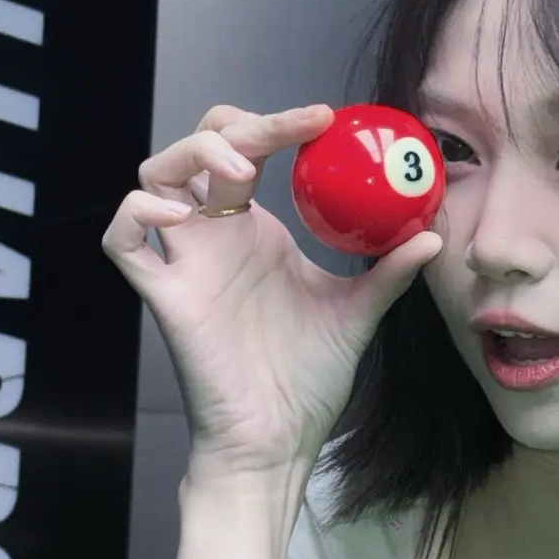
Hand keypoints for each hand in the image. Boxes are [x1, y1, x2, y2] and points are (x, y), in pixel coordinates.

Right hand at [102, 103, 441, 472]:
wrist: (279, 441)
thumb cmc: (309, 380)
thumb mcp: (359, 314)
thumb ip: (389, 272)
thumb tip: (434, 233)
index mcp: (255, 229)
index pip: (250, 147)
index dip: (278, 121)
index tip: (325, 118)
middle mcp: (215, 236)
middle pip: (198, 147)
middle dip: (235, 125)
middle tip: (288, 134)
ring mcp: (187, 263)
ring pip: (152, 177)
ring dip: (188, 155)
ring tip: (240, 170)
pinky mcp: (166, 296)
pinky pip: (124, 242)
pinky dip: (138, 216)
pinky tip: (180, 219)